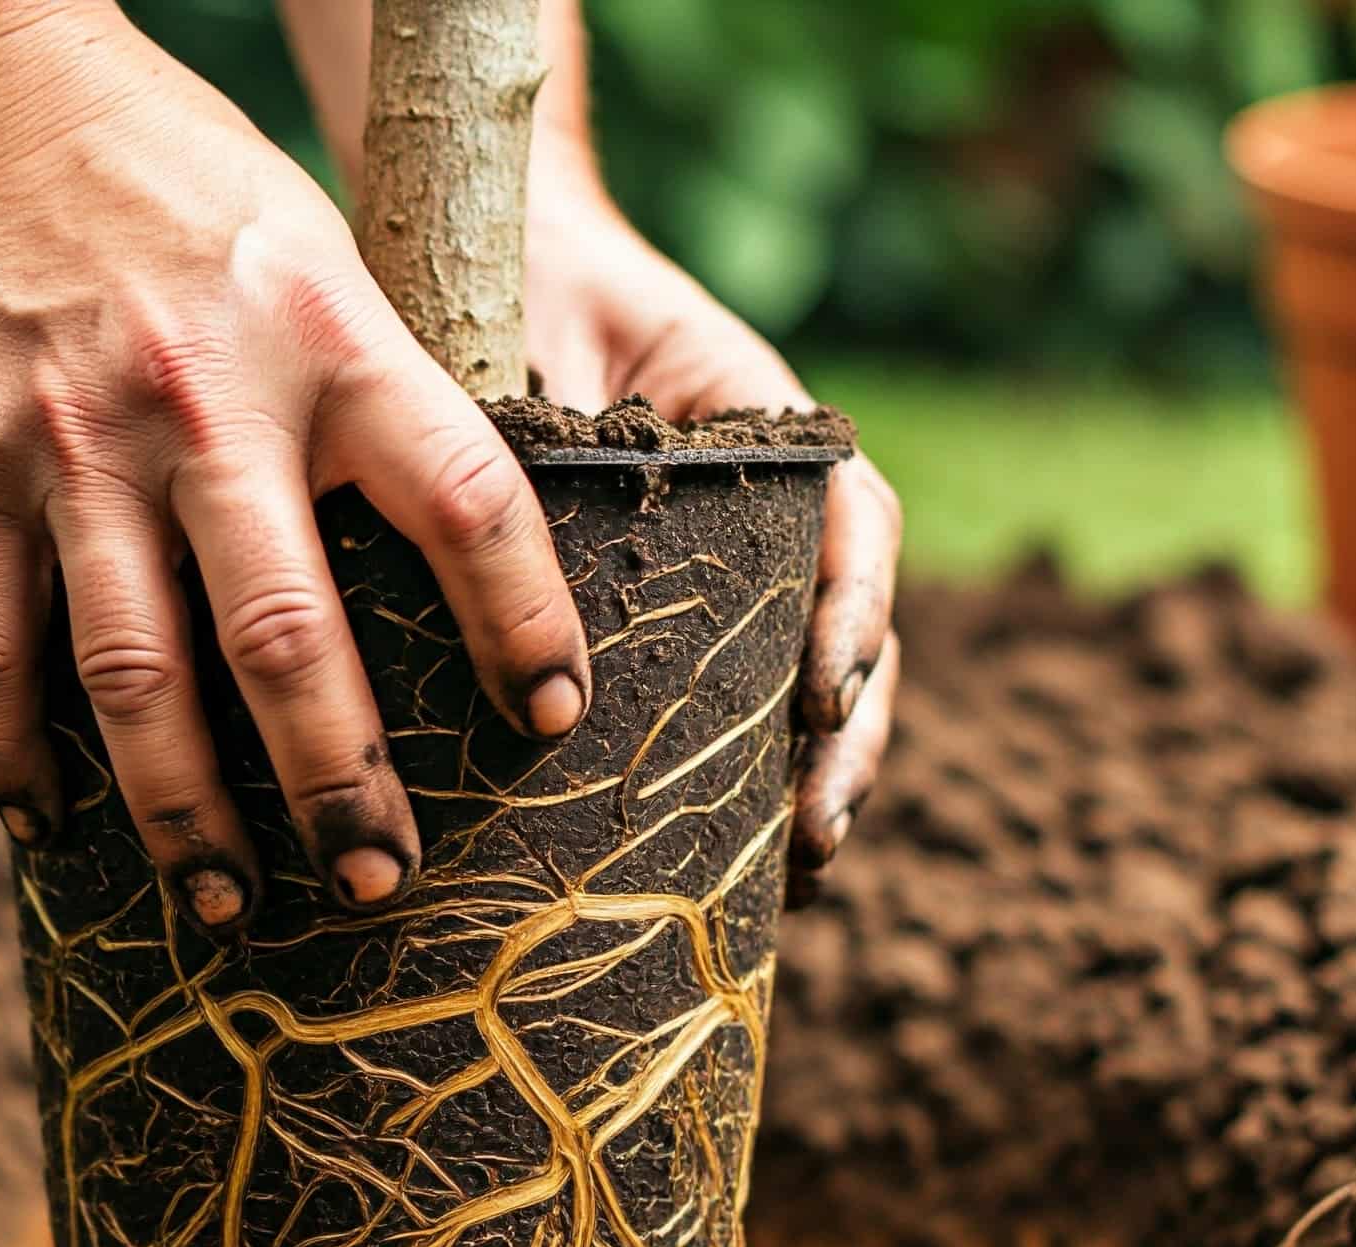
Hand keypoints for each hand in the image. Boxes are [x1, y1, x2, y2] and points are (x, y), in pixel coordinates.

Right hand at [0, 14, 589, 932]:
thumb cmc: (195, 199)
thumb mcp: (328, 266)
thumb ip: (383, 407)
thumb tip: (461, 579)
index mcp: (331, 339)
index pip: (465, 498)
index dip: (524, 620)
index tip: (557, 718)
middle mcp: (207, 401)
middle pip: (286, 634)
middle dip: (338, 781)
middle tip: (379, 881)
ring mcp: (77, 443)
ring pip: (131, 672)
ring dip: (181, 812)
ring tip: (226, 905)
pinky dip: (9, 752)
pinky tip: (44, 827)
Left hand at [525, 160, 901, 905]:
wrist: (501, 265)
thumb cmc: (524, 287)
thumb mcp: (546, 345)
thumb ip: (562, 437)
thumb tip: (527, 577)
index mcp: (768, 426)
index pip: (852, 520)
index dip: (851, 613)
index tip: (821, 698)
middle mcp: (776, 501)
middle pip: (854, 625)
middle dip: (848, 738)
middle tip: (817, 834)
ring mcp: (746, 559)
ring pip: (816, 676)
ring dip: (818, 775)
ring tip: (803, 872)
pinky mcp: (699, 611)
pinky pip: (747, 695)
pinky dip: (760, 776)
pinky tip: (754, 862)